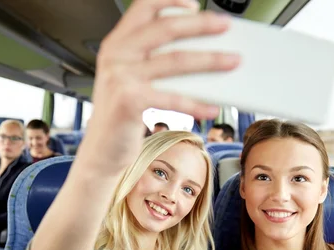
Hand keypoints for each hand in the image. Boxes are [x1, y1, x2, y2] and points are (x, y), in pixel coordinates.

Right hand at [78, 0, 239, 174]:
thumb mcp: (131, 80)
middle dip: (200, 24)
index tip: (195, 4)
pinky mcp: (129, 101)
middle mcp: (116, 55)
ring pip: (175, 61)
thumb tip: (201, 52)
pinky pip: (173, 98)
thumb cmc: (120, 116)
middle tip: (226, 25)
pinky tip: (212, 107)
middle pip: (165, 28)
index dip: (170, 0)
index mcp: (116, 44)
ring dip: (210, 60)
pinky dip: (196, 103)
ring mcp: (121, 77)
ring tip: (233, 61)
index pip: (143, 6)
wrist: (100, 151)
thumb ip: (154, 62)